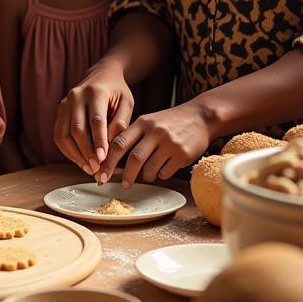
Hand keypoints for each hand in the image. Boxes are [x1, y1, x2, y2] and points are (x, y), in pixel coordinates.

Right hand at [54, 60, 134, 174]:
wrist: (102, 76)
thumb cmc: (117, 92)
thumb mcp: (127, 103)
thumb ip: (121, 122)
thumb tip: (110, 145)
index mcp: (95, 92)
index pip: (95, 120)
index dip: (99, 141)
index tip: (103, 159)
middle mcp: (75, 96)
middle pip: (77, 129)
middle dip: (87, 152)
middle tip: (97, 169)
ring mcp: (64, 103)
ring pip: (64, 134)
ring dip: (76, 155)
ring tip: (89, 168)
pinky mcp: (59, 111)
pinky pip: (58, 135)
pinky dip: (68, 151)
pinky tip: (80, 160)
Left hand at [95, 101, 211, 188]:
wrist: (201, 116)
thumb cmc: (170, 122)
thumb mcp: (149, 121)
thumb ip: (133, 136)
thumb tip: (113, 160)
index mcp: (142, 123)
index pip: (119, 143)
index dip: (108, 161)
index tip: (101, 173)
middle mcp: (155, 131)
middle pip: (134, 158)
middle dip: (126, 175)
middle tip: (123, 185)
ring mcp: (169, 142)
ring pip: (150, 168)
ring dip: (146, 176)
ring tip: (148, 174)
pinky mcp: (182, 153)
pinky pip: (165, 172)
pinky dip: (161, 174)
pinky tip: (164, 168)